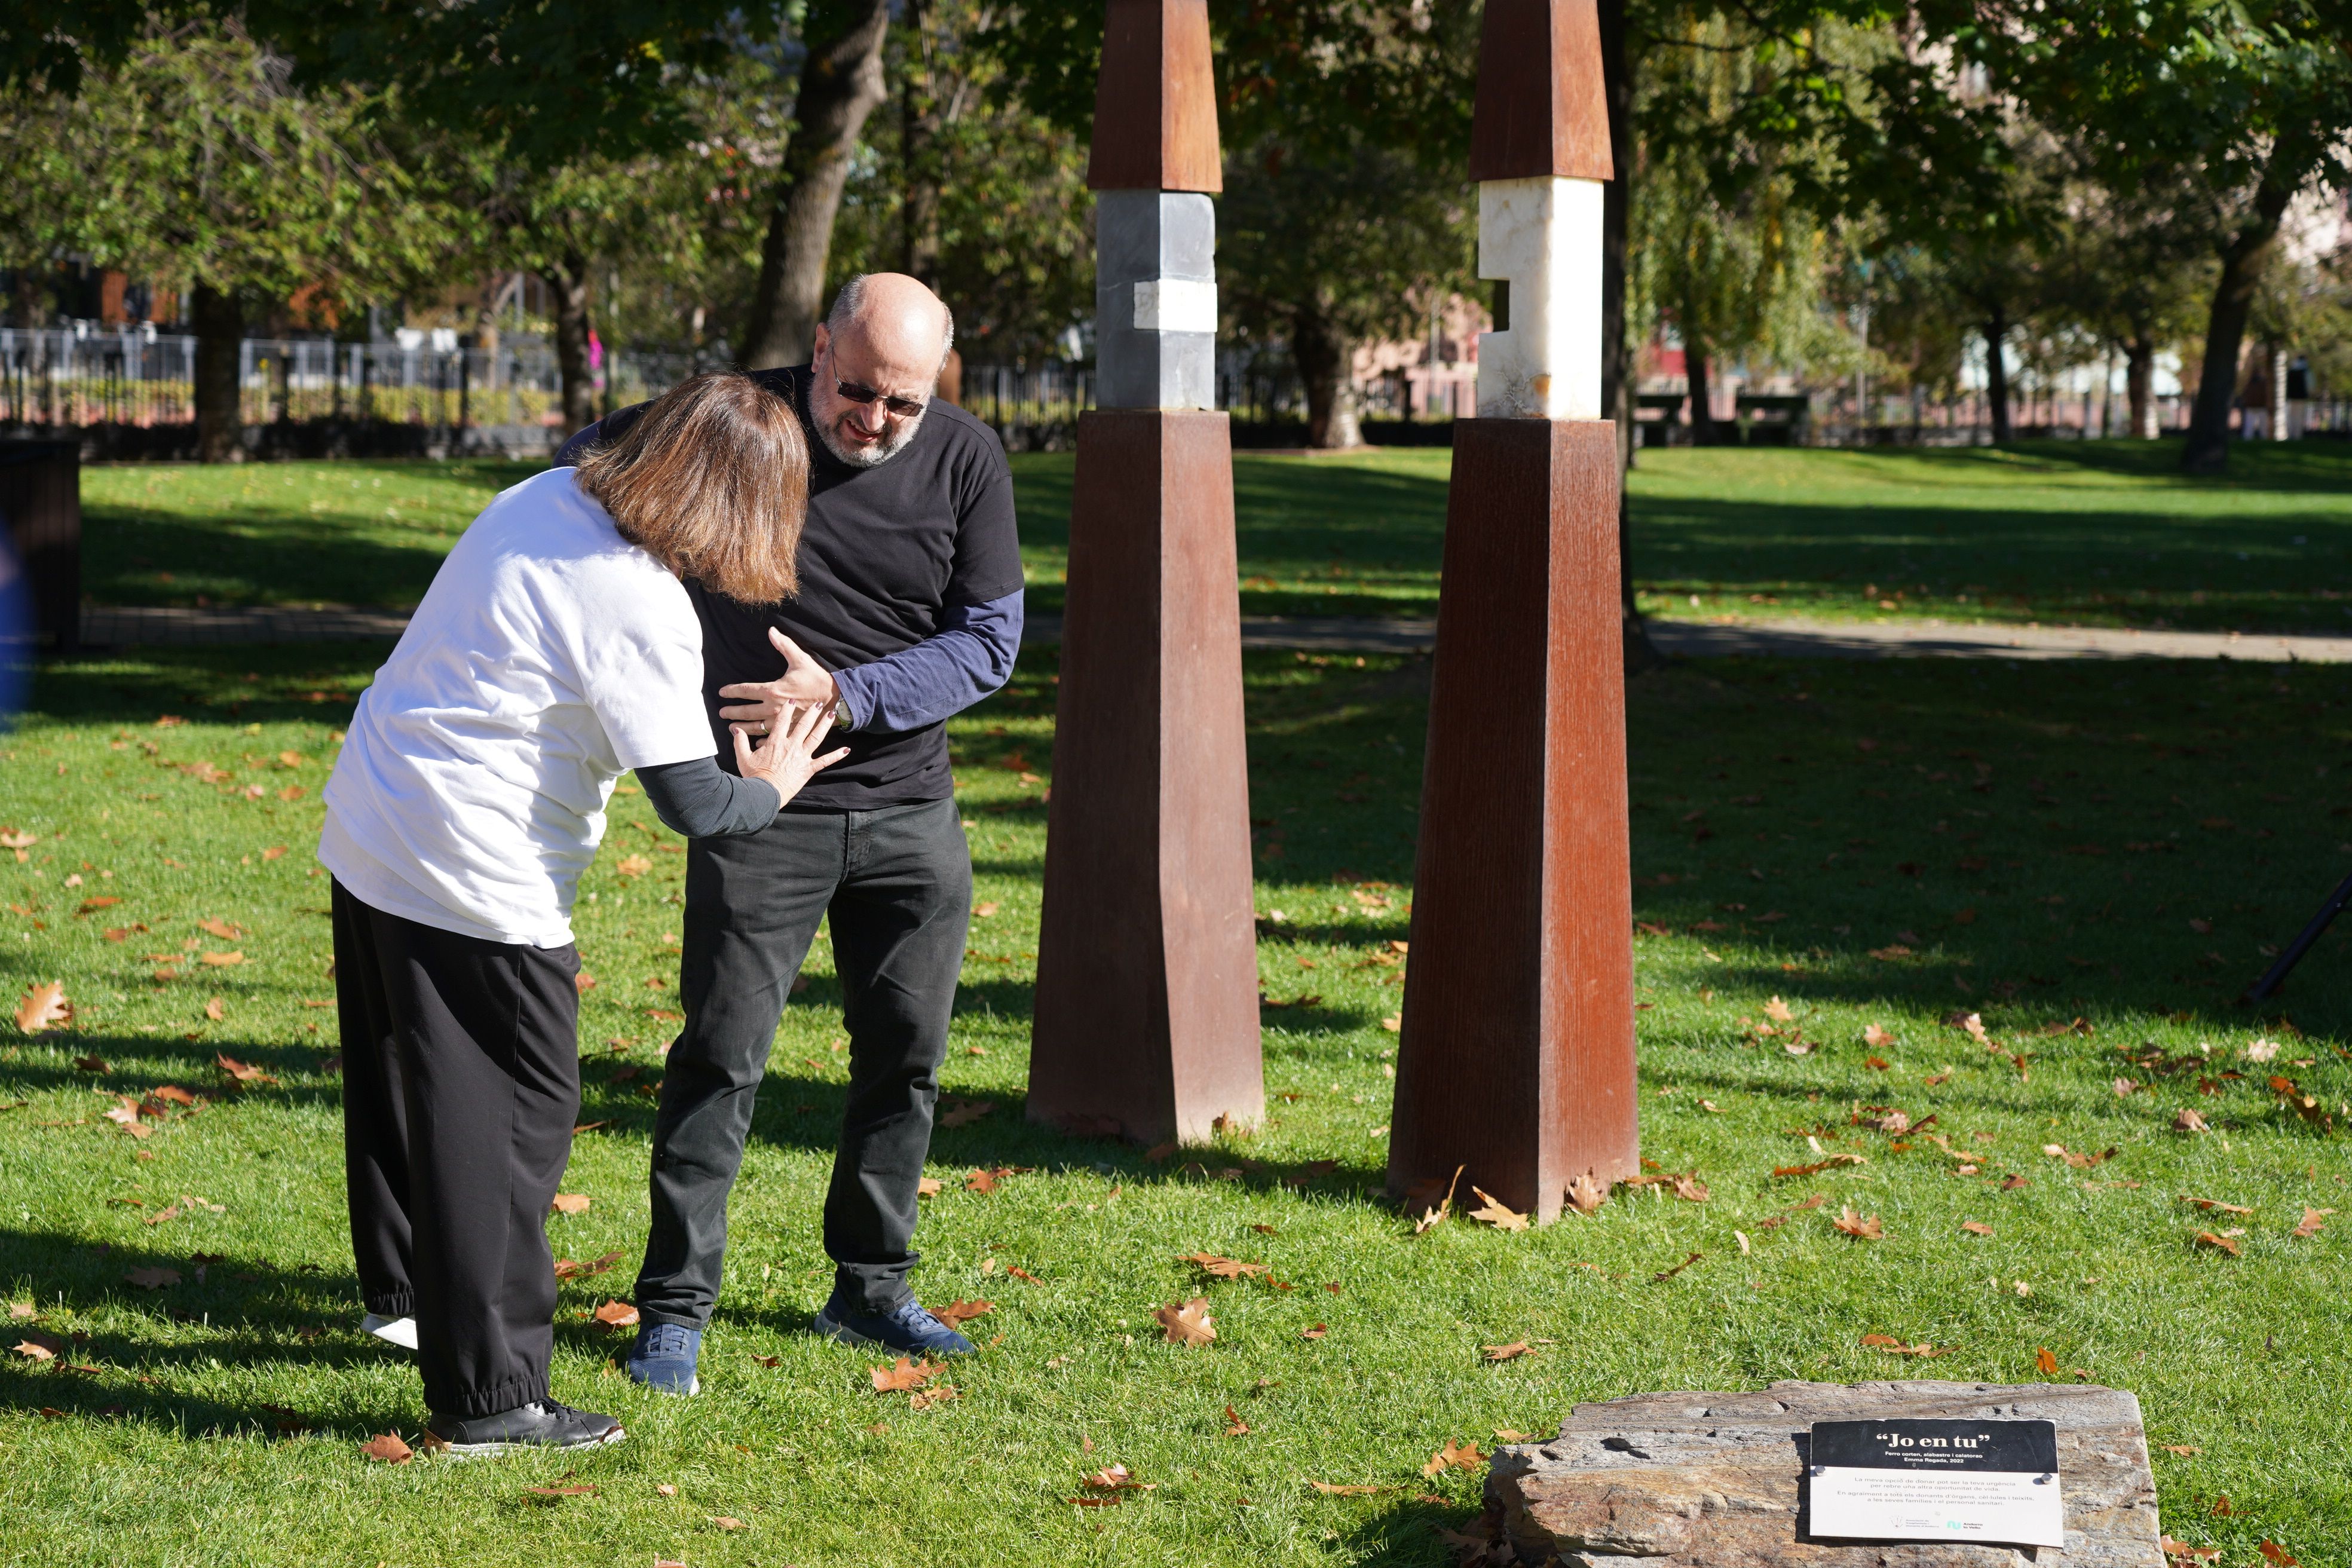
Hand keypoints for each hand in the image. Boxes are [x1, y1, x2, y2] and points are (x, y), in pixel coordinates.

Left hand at [718, 627, 839, 730]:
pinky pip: (771, 737)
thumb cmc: (816, 679)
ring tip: (732, 728)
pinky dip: (760, 740)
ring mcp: (781, 721)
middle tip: (722, 713)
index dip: (731, 691)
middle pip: (746, 711)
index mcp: (773, 690)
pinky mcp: (789, 729)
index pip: (745, 690)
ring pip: (755, 726)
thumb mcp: (800, 659)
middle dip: (732, 712)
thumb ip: (784, 645)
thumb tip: (771, 631)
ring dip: (742, 728)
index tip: (722, 692)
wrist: (835, 699)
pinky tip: (753, 741)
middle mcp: (773, 707)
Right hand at [730, 702, 849, 806]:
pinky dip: (836, 755)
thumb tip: (735, 729)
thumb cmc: (753, 777)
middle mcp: (791, 746)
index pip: (782, 720)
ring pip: (816, 737)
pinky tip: (846, 749)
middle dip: (811, 712)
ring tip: (831, 713)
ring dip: (824, 725)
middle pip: (803, 725)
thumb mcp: (742, 758)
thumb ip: (740, 742)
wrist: (764, 794)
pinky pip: (825, 761)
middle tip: (818, 701)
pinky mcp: (809, 769)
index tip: (792, 699)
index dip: (788, 709)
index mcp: (775, 742)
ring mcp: (802, 757)